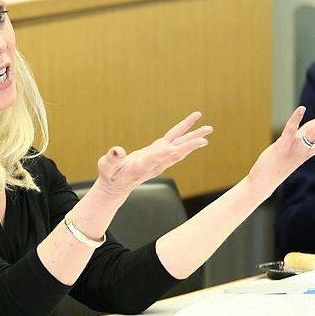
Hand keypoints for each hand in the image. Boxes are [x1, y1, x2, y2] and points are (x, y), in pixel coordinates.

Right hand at [94, 112, 212, 201]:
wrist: (116, 187)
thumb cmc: (110, 175)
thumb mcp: (106, 167)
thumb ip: (112, 159)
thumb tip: (118, 150)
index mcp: (143, 166)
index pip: (158, 157)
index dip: (168, 151)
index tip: (180, 146)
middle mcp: (155, 163)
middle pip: (177, 151)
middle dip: (192, 141)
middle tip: (208, 130)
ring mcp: (158, 159)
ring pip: (179, 147)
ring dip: (193, 137)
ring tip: (207, 128)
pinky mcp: (157, 154)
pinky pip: (173, 143)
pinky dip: (183, 136)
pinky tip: (192, 131)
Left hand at [252, 107, 314, 189]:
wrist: (264, 181)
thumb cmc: (280, 163)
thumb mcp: (297, 147)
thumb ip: (308, 135)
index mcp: (312, 150)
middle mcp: (307, 150)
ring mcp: (295, 148)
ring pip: (313, 134)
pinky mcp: (282, 146)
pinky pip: (290, 131)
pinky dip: (295, 119)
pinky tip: (301, 109)